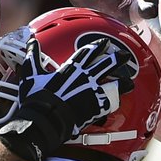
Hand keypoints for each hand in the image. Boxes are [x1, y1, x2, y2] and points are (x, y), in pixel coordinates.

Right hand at [18, 36, 133, 133]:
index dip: (98, 46)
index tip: (104, 43)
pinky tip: (119, 102)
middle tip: (124, 56)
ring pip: (115, 83)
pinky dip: (114, 101)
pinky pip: (111, 102)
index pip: (88, 52)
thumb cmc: (37, 98)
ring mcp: (93, 92)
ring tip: (130, 82)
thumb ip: (33, 56)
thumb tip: (31, 41)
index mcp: (72, 68)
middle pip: (107, 64)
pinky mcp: (96, 107)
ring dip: (123, 82)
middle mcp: (86, 77)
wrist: (45, 120)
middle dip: (117, 59)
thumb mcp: (31, 73)